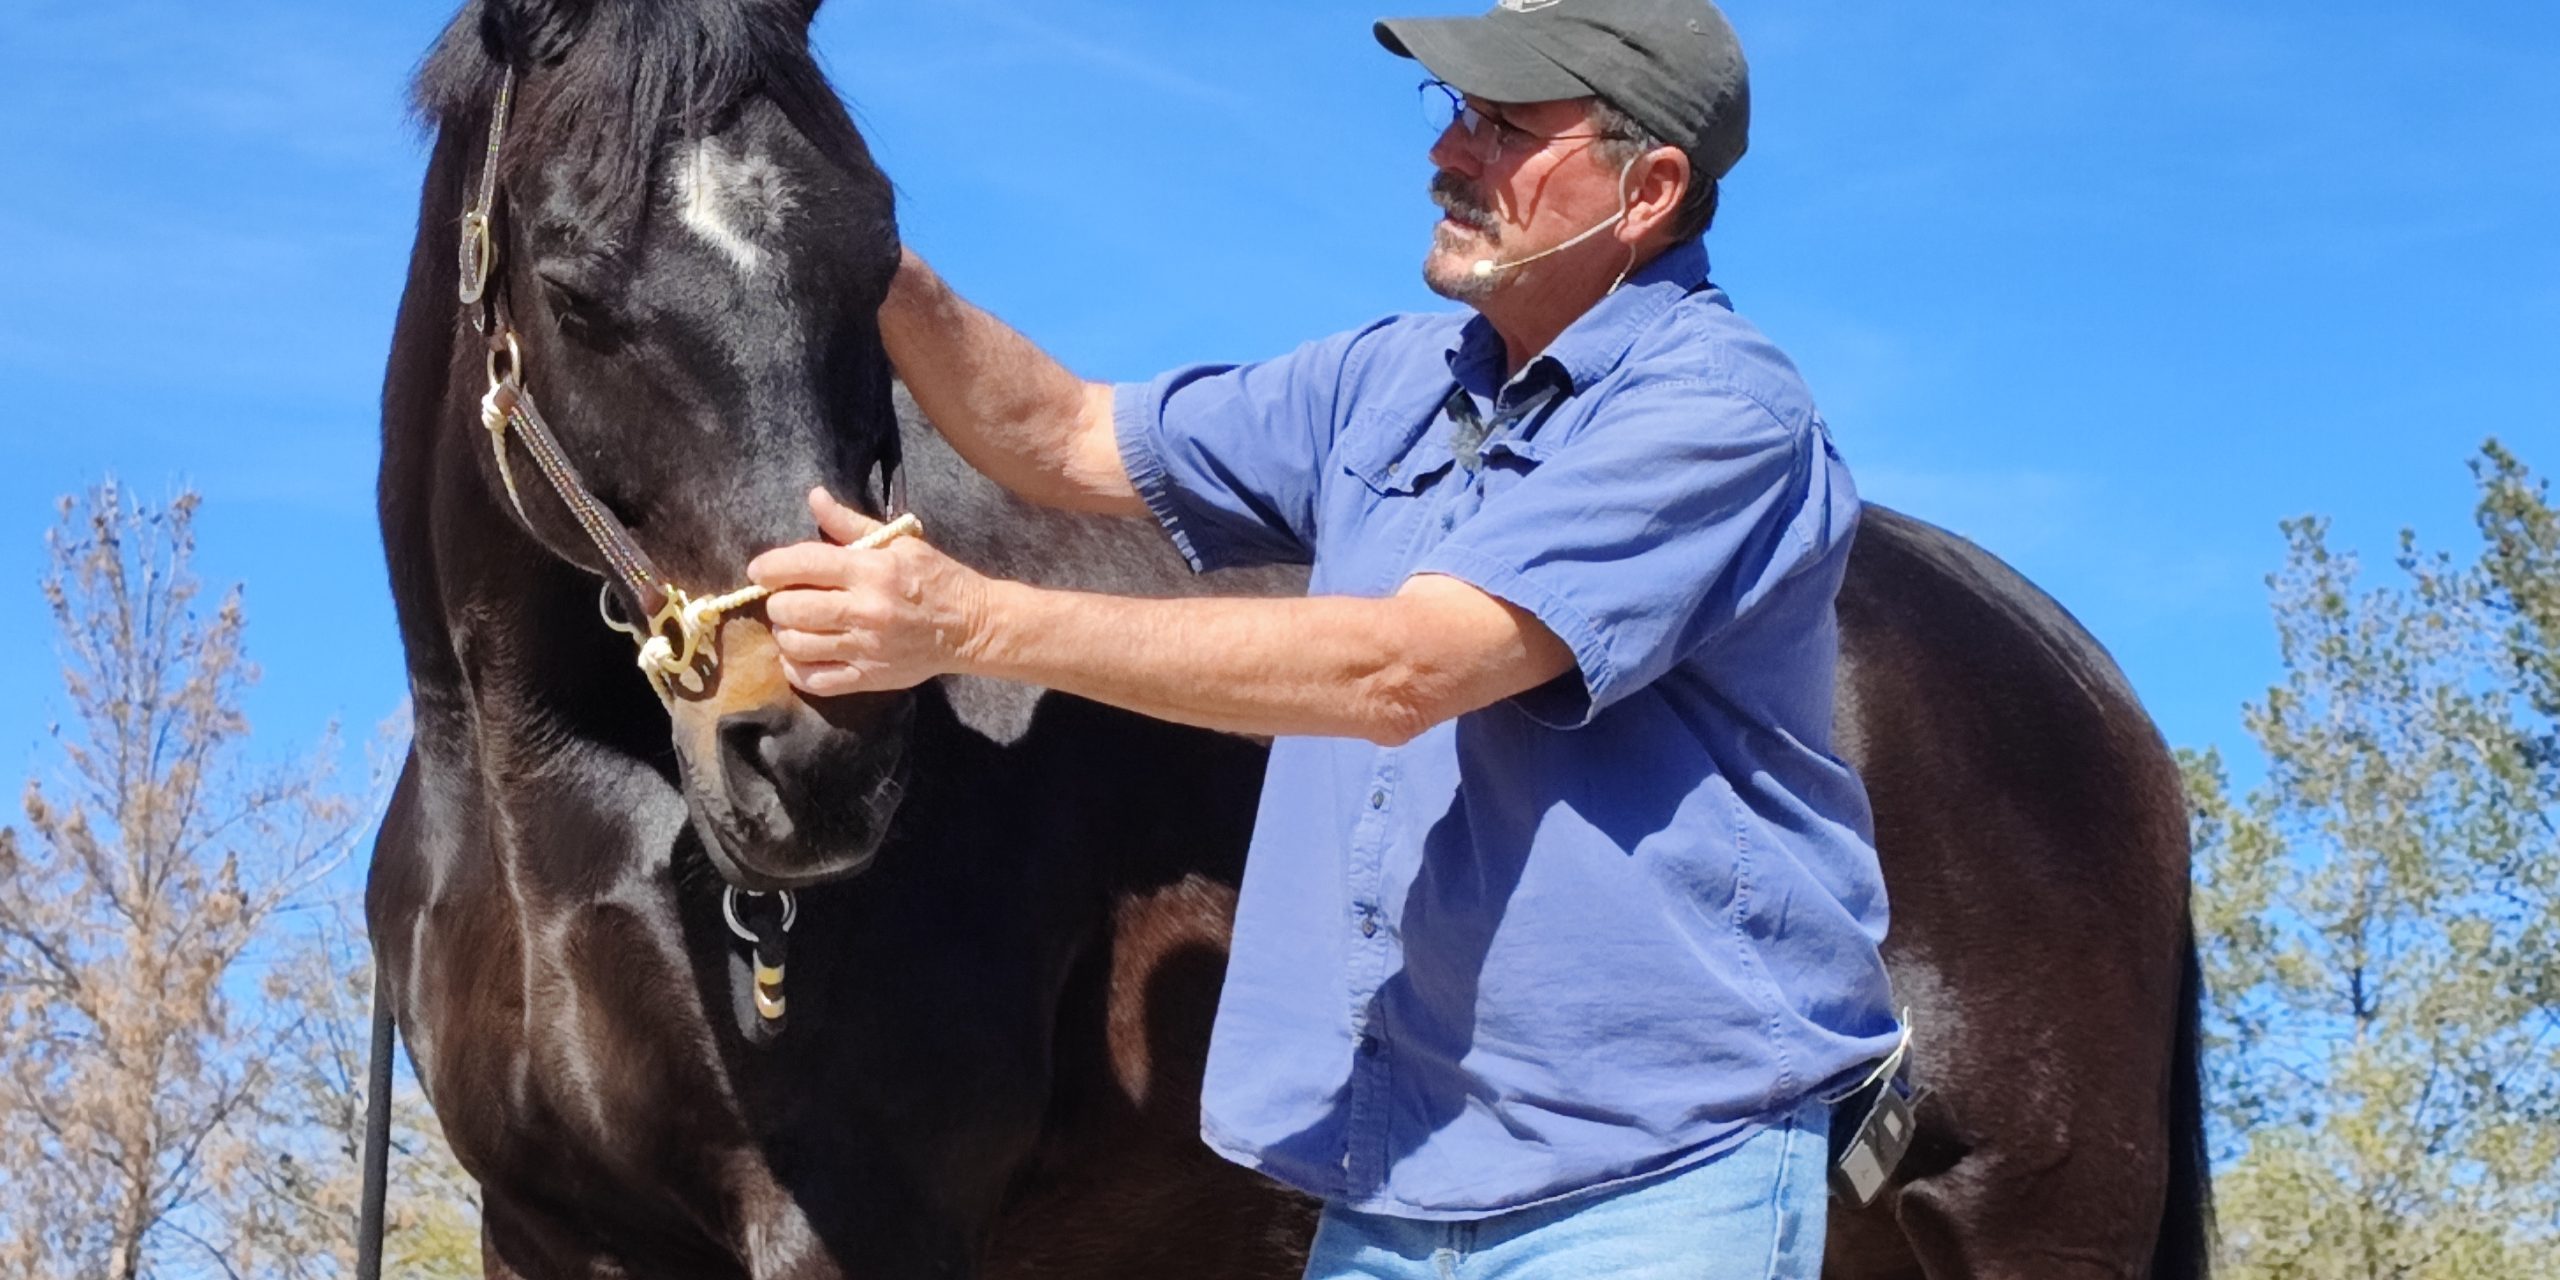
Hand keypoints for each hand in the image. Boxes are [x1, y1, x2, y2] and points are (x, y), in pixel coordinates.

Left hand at [747, 488, 990, 696]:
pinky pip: (814, 680)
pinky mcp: (868, 678)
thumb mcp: (897, 543)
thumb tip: (814, 497)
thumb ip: (850, 523)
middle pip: (791, 608)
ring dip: (785, 633)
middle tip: (786, 598)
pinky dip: (795, 668)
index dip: (771, 566)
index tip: (760, 571)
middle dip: (778, 602)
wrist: (971, 626)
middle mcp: (865, 610)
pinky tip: (802, 654)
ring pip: (796, 644)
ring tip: (796, 625)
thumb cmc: (934, 578)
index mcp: (871, 570)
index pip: (803, 564)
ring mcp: (866, 648)